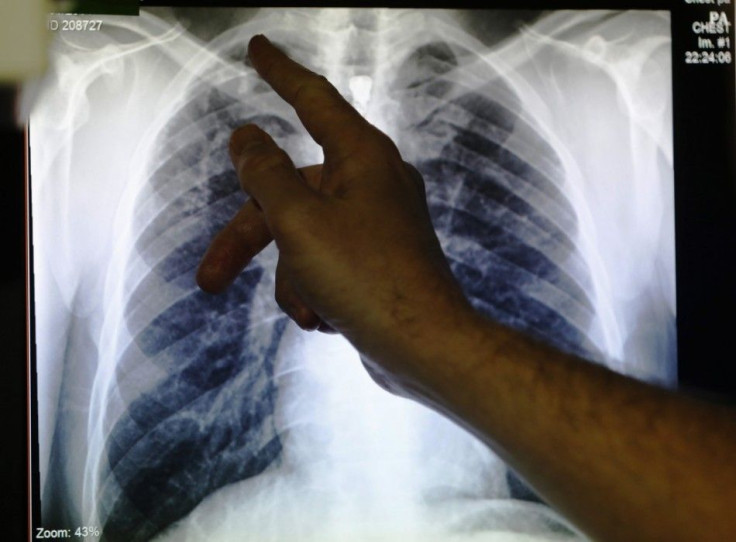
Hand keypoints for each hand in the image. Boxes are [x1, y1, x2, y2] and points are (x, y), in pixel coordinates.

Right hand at [196, 35, 471, 382]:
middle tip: (210, 278)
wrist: (425, 348)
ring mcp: (377, 224)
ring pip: (303, 237)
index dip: (279, 71)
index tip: (258, 47)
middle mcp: (373, 182)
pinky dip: (315, 291)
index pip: (312, 98)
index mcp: (362, 157)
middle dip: (250, 240)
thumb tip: (246, 136)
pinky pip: (326, 264)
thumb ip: (265, 174)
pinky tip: (326, 320)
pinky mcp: (377, 261)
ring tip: (310, 309)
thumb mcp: (299, 222)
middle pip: (289, 194)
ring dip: (292, 278)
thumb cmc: (367, 279)